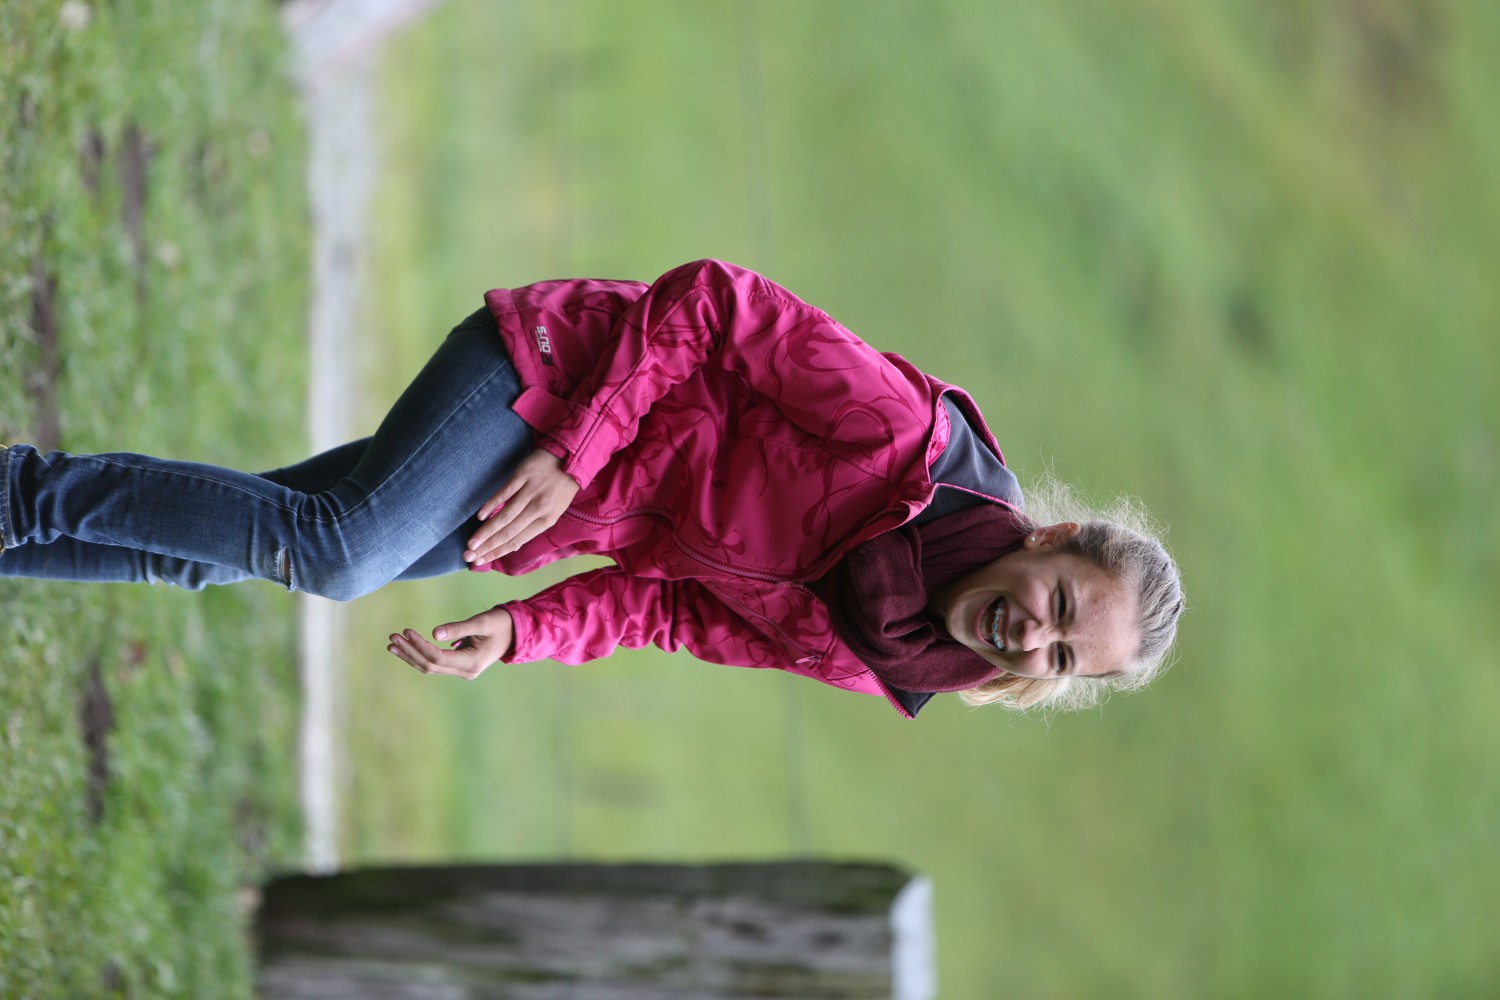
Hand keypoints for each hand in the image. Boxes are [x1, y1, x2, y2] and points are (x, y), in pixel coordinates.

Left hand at [387, 607, 513, 679]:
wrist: (516, 633)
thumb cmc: (501, 623)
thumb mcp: (482, 622)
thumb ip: (459, 628)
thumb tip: (434, 632)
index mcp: (472, 663)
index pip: (437, 657)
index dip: (419, 645)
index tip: (406, 631)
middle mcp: (465, 671)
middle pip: (430, 665)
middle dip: (410, 652)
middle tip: (393, 637)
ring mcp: (462, 671)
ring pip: (430, 667)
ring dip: (410, 656)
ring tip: (392, 644)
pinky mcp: (459, 666)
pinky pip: (434, 664)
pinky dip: (418, 656)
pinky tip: (405, 649)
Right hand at [465, 449, 579, 563]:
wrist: (571, 457)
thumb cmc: (560, 487)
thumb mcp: (554, 510)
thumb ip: (533, 525)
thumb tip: (512, 545)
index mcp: (547, 520)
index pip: (518, 541)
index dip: (498, 552)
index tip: (481, 560)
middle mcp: (539, 508)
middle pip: (509, 532)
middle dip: (487, 546)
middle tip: (469, 555)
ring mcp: (531, 491)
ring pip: (505, 516)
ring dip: (486, 531)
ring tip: (471, 543)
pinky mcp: (523, 475)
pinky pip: (505, 492)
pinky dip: (491, 504)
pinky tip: (480, 516)